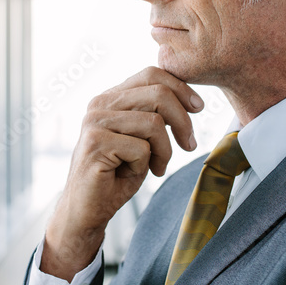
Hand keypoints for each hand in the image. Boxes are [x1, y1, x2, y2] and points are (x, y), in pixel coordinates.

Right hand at [41, 67, 203, 280]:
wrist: (87, 210)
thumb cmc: (117, 175)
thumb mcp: (142, 139)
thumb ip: (155, 115)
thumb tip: (190, 100)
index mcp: (110, 97)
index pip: (151, 74)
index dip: (181, 88)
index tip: (199, 108)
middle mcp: (99, 104)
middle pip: (158, 94)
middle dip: (183, 121)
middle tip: (189, 145)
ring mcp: (95, 122)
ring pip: (154, 122)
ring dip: (165, 150)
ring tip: (157, 166)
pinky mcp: (96, 143)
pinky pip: (142, 148)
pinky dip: (148, 165)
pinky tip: (134, 174)